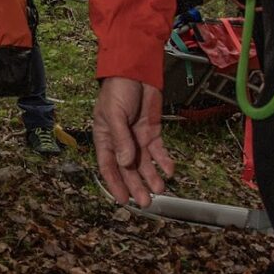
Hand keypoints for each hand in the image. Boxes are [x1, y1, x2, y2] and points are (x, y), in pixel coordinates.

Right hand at [92, 77, 173, 206]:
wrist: (136, 71)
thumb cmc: (117, 90)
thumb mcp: (114, 114)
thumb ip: (120, 139)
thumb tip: (125, 162)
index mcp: (104, 138)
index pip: (108, 166)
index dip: (115, 184)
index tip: (123, 200)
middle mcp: (121, 141)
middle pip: (128, 169)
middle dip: (136, 186)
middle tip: (145, 202)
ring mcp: (137, 137)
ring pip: (145, 163)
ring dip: (151, 177)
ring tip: (159, 190)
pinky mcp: (152, 131)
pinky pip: (158, 150)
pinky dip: (163, 161)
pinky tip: (169, 171)